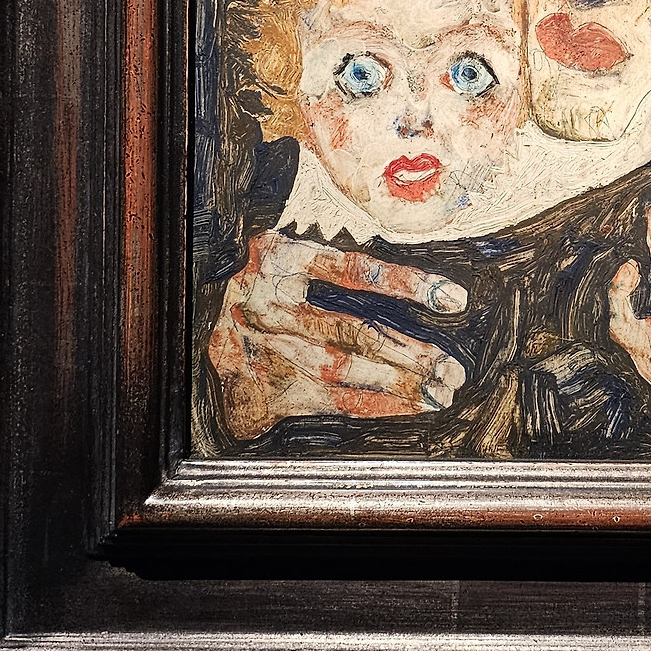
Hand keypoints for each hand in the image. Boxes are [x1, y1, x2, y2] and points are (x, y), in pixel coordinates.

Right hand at [207, 230, 468, 439]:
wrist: (195, 310)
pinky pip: (322, 399)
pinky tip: (407, 404)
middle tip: (453, 370)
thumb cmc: (260, 272)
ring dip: (394, 384)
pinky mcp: (253, 383)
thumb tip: (422, 288)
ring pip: (338, 370)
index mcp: (280, 254)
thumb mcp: (284, 246)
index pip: (354, 272)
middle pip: (351, 331)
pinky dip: (369, 403)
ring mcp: (260, 346)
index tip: (455, 300)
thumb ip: (337, 258)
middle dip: (409, 353)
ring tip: (439, 392)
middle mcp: (268, 301)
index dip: (406, 284)